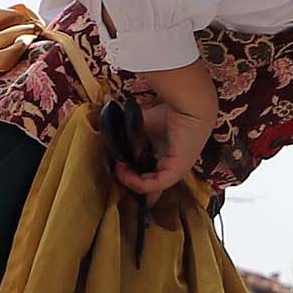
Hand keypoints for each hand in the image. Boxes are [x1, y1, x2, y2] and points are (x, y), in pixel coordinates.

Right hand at [111, 61, 218, 200]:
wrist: (189, 105)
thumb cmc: (171, 111)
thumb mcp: (142, 125)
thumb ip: (127, 134)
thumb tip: (104, 134)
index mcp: (166, 158)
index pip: (149, 176)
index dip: (132, 178)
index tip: (115, 172)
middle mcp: (171, 167)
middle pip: (148, 186)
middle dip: (129, 184)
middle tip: (112, 175)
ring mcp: (175, 172)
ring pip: (148, 187)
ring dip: (128, 180)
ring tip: (116, 168)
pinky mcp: (175, 172)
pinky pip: (152, 185)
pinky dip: (134, 180)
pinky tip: (122, 169)